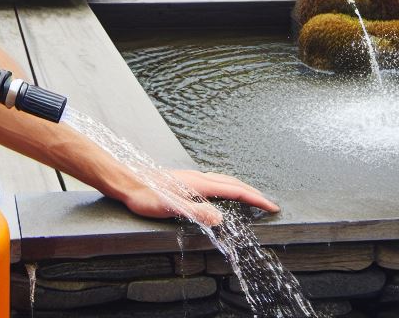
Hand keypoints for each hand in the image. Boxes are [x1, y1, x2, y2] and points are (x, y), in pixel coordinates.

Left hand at [118, 168, 278, 225]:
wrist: (127, 181)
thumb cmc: (145, 195)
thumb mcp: (171, 207)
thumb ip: (197, 213)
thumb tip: (221, 219)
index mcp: (199, 184)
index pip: (235, 190)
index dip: (255, 198)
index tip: (272, 206)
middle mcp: (197, 178)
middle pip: (232, 182)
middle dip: (252, 192)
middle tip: (268, 204)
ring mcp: (191, 178)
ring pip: (223, 180)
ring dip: (240, 188)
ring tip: (250, 198)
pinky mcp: (184, 181)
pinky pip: (213, 182)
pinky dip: (227, 186)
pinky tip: (221, 193)